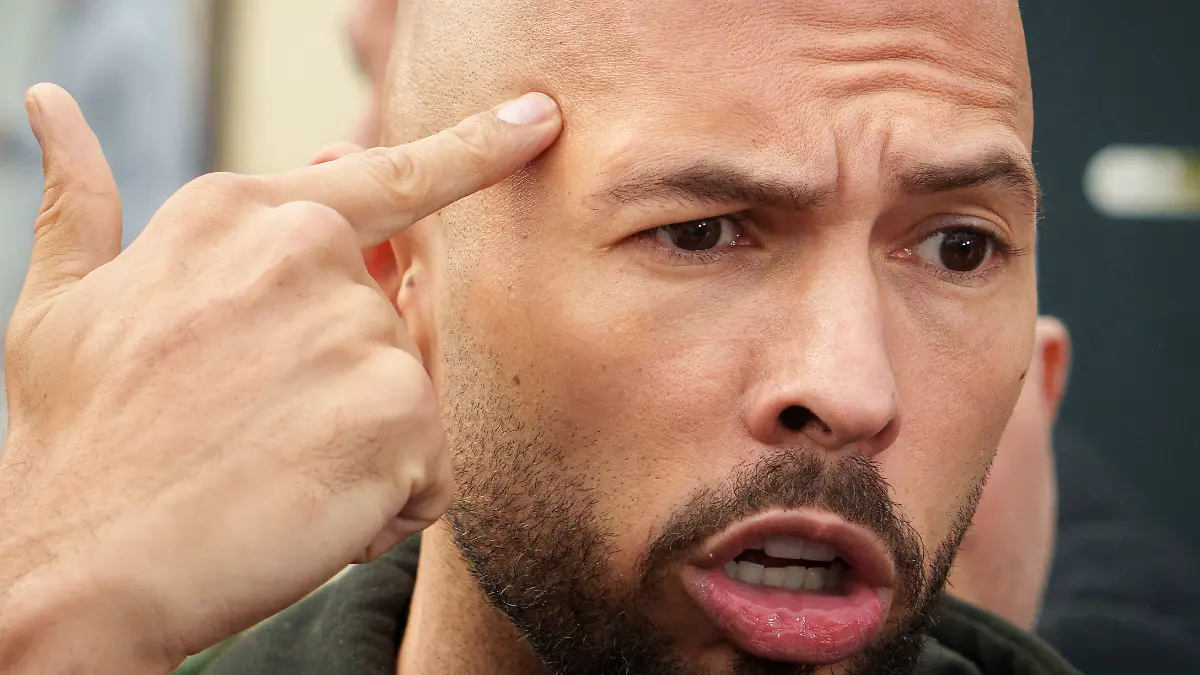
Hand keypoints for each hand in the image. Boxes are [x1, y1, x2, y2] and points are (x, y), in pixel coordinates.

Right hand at [0, 85, 560, 671]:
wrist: (81, 562)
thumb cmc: (76, 439)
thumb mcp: (60, 303)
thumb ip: (81, 203)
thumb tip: (49, 104)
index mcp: (243, 212)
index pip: (389, 175)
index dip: (475, 149)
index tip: (537, 120)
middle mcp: (310, 250)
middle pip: (390, 324)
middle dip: (341, 388)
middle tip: (252, 431)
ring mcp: (359, 327)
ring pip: (408, 398)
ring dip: (362, 450)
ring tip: (270, 473)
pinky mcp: (401, 412)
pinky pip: (432, 467)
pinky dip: (386, 505)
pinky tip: (311, 514)